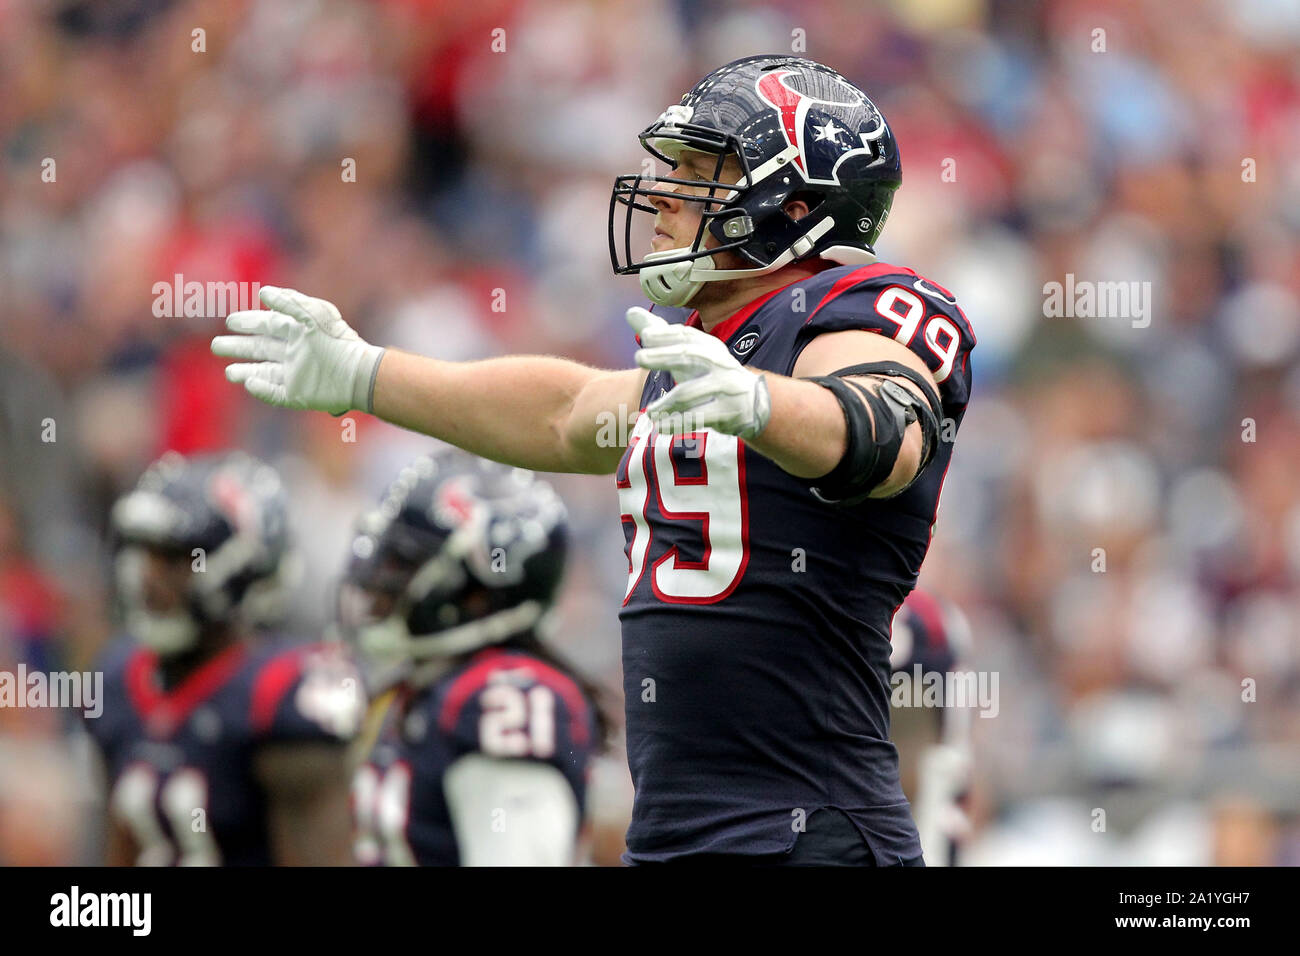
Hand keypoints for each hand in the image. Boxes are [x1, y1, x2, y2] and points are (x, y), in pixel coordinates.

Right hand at [211, 286, 384, 414]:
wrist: (356, 372)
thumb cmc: (336, 339)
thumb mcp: (313, 313)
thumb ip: (288, 302)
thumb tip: (262, 293)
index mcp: (298, 332)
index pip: (268, 326)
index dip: (248, 323)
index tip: (229, 322)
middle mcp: (295, 353)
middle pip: (261, 349)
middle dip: (239, 347)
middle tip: (217, 346)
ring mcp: (296, 375)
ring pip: (264, 372)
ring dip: (245, 371)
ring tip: (228, 372)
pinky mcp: (299, 395)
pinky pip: (275, 393)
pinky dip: (260, 389)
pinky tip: (248, 383)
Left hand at [626, 306, 770, 439]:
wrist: (755, 403)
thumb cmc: (711, 375)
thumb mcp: (689, 354)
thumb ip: (660, 336)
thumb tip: (631, 312)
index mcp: (710, 347)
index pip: (687, 336)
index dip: (666, 335)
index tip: (645, 336)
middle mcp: (720, 364)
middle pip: (690, 356)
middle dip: (664, 356)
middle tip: (638, 357)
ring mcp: (727, 388)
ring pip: (691, 393)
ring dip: (667, 402)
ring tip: (650, 412)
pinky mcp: (729, 413)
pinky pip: (700, 417)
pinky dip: (678, 423)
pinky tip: (660, 426)